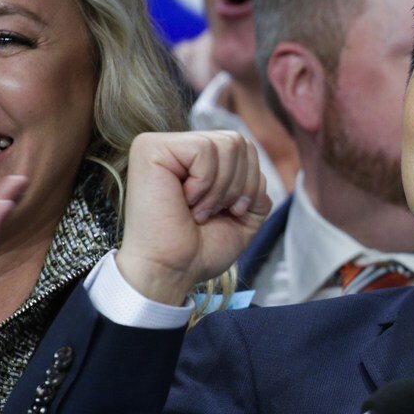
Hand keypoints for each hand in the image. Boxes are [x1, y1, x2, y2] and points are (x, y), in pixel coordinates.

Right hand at [115, 131, 271, 304]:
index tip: (229, 212)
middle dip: (239, 185)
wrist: (173, 272)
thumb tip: (262, 174)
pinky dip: (205, 182)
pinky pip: (205, 149)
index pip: (245, 148)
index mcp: (197, 160)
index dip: (250, 182)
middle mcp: (178, 147)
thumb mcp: (243, 216)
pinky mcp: (150, 148)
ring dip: (221, 187)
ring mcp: (161, 145)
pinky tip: (185, 201)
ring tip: (198, 209)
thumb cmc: (200, 249)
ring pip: (227, 144)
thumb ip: (256, 189)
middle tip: (213, 213)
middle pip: (239, 142)